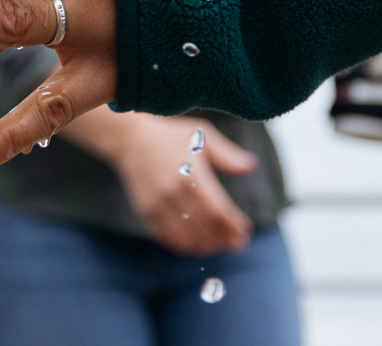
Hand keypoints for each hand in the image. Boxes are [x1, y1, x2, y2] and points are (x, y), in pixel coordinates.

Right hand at [103, 115, 257, 255]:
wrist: (130, 141)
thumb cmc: (170, 137)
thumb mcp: (200, 136)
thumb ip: (226, 154)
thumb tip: (251, 166)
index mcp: (190, 174)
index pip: (216, 210)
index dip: (233, 224)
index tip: (246, 230)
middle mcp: (172, 192)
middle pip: (204, 226)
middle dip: (225, 238)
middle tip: (239, 244)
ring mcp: (157, 204)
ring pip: (186, 237)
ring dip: (207, 245)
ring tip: (221, 245)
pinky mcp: (146, 211)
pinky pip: (167, 237)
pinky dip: (184, 245)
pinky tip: (197, 244)